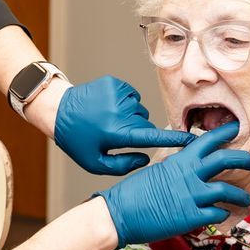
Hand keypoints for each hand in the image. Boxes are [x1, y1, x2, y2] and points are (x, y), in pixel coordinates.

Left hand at [52, 76, 191, 175]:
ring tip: (108, 120)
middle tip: (115, 134)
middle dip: (137, 131)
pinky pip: (131, 96)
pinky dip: (124, 103)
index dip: (174, 139)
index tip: (192, 140)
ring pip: (139, 110)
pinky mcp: (114, 83)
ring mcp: (118, 94)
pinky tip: (107, 108)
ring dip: (130, 117)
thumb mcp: (95, 163)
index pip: (152, 137)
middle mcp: (120, 112)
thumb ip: (123, 165)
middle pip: (145, 123)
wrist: (57, 110)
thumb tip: (146, 158)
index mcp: (117, 133)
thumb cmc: (77, 140)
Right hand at [98, 121, 249, 245]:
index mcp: (180, 160)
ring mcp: (191, 195)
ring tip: (246, 200)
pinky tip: (223, 216)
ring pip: (227, 190)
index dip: (225, 133)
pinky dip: (223, 215)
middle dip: (246, 159)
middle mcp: (189, 174)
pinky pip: (216, 214)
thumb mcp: (157, 171)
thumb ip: (177, 168)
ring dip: (240, 195)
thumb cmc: (133, 193)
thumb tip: (189, 167)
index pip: (208, 140)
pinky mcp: (190, 217)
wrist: (120, 213)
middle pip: (226, 159)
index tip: (237, 129)